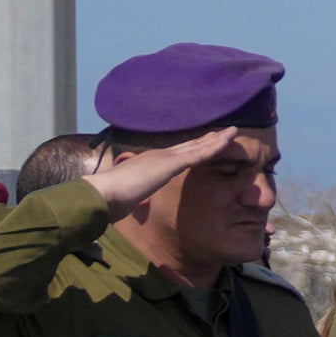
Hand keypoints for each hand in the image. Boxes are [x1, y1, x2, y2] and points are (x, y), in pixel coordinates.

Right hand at [95, 122, 252, 210]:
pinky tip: (227, 142)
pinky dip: (214, 147)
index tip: (207, 143)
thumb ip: (134, 197)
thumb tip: (133, 205)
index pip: (177, 155)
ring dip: (217, 139)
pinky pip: (198, 154)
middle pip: (190, 146)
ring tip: (233, 132)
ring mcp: (165, 158)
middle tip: (226, 132)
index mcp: (150, 164)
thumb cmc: (110, 199)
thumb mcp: (128, 197)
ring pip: (198, 147)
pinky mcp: (170, 164)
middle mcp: (159, 156)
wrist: (102, 194)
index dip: (193, 148)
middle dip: (208, 139)